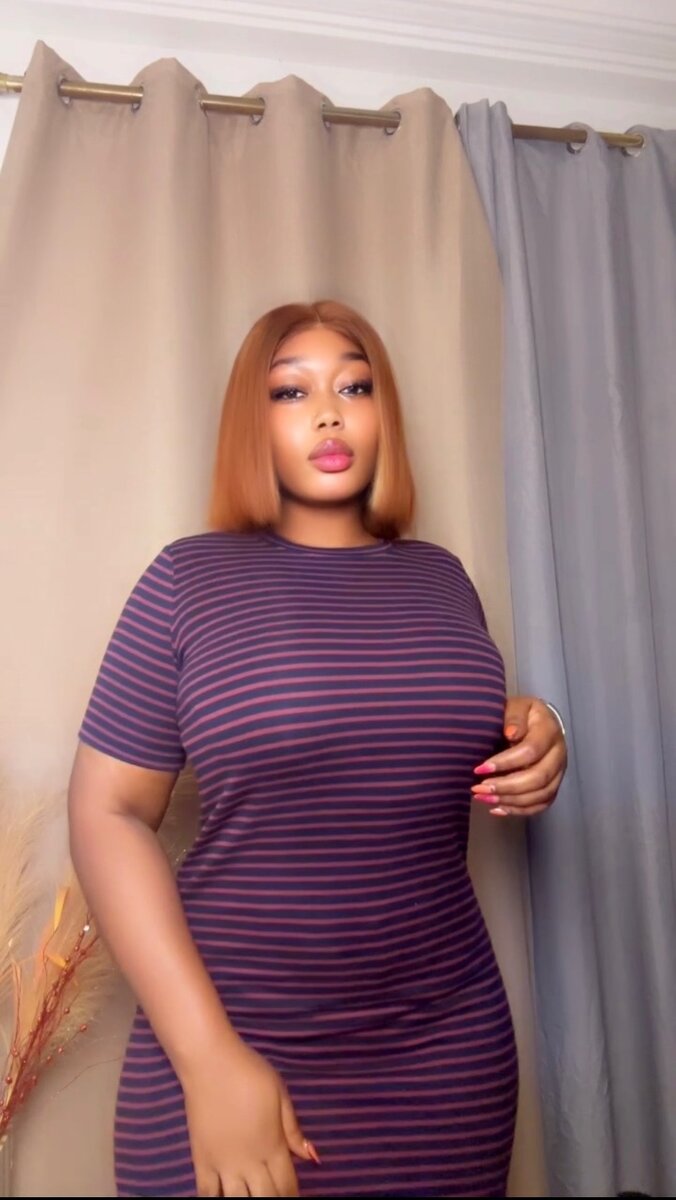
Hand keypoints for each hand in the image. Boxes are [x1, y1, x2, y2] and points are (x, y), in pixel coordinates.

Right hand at [181, 1033, 319, 1196]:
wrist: (211, 1062)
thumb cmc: (250, 1072)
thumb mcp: (280, 1094)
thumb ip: (293, 1130)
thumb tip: (312, 1157)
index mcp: (272, 1146)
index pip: (287, 1186)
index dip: (293, 1197)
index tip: (294, 1196)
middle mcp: (249, 1162)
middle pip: (265, 1199)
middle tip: (273, 1194)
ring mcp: (223, 1164)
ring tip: (251, 1195)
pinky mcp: (201, 1160)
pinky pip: (207, 1193)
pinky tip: (223, 1197)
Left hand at [471, 695, 566, 817]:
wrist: (534, 722)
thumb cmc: (520, 715)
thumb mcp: (516, 706)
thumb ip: (514, 717)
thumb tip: (511, 734)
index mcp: (549, 731)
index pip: (531, 751)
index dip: (505, 762)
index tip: (480, 768)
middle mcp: (559, 754)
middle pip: (538, 778)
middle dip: (506, 787)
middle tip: (479, 788)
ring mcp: (558, 772)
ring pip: (540, 795)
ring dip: (509, 801)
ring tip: (483, 798)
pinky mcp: (553, 786)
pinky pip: (541, 805)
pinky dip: (519, 810)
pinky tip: (497, 808)